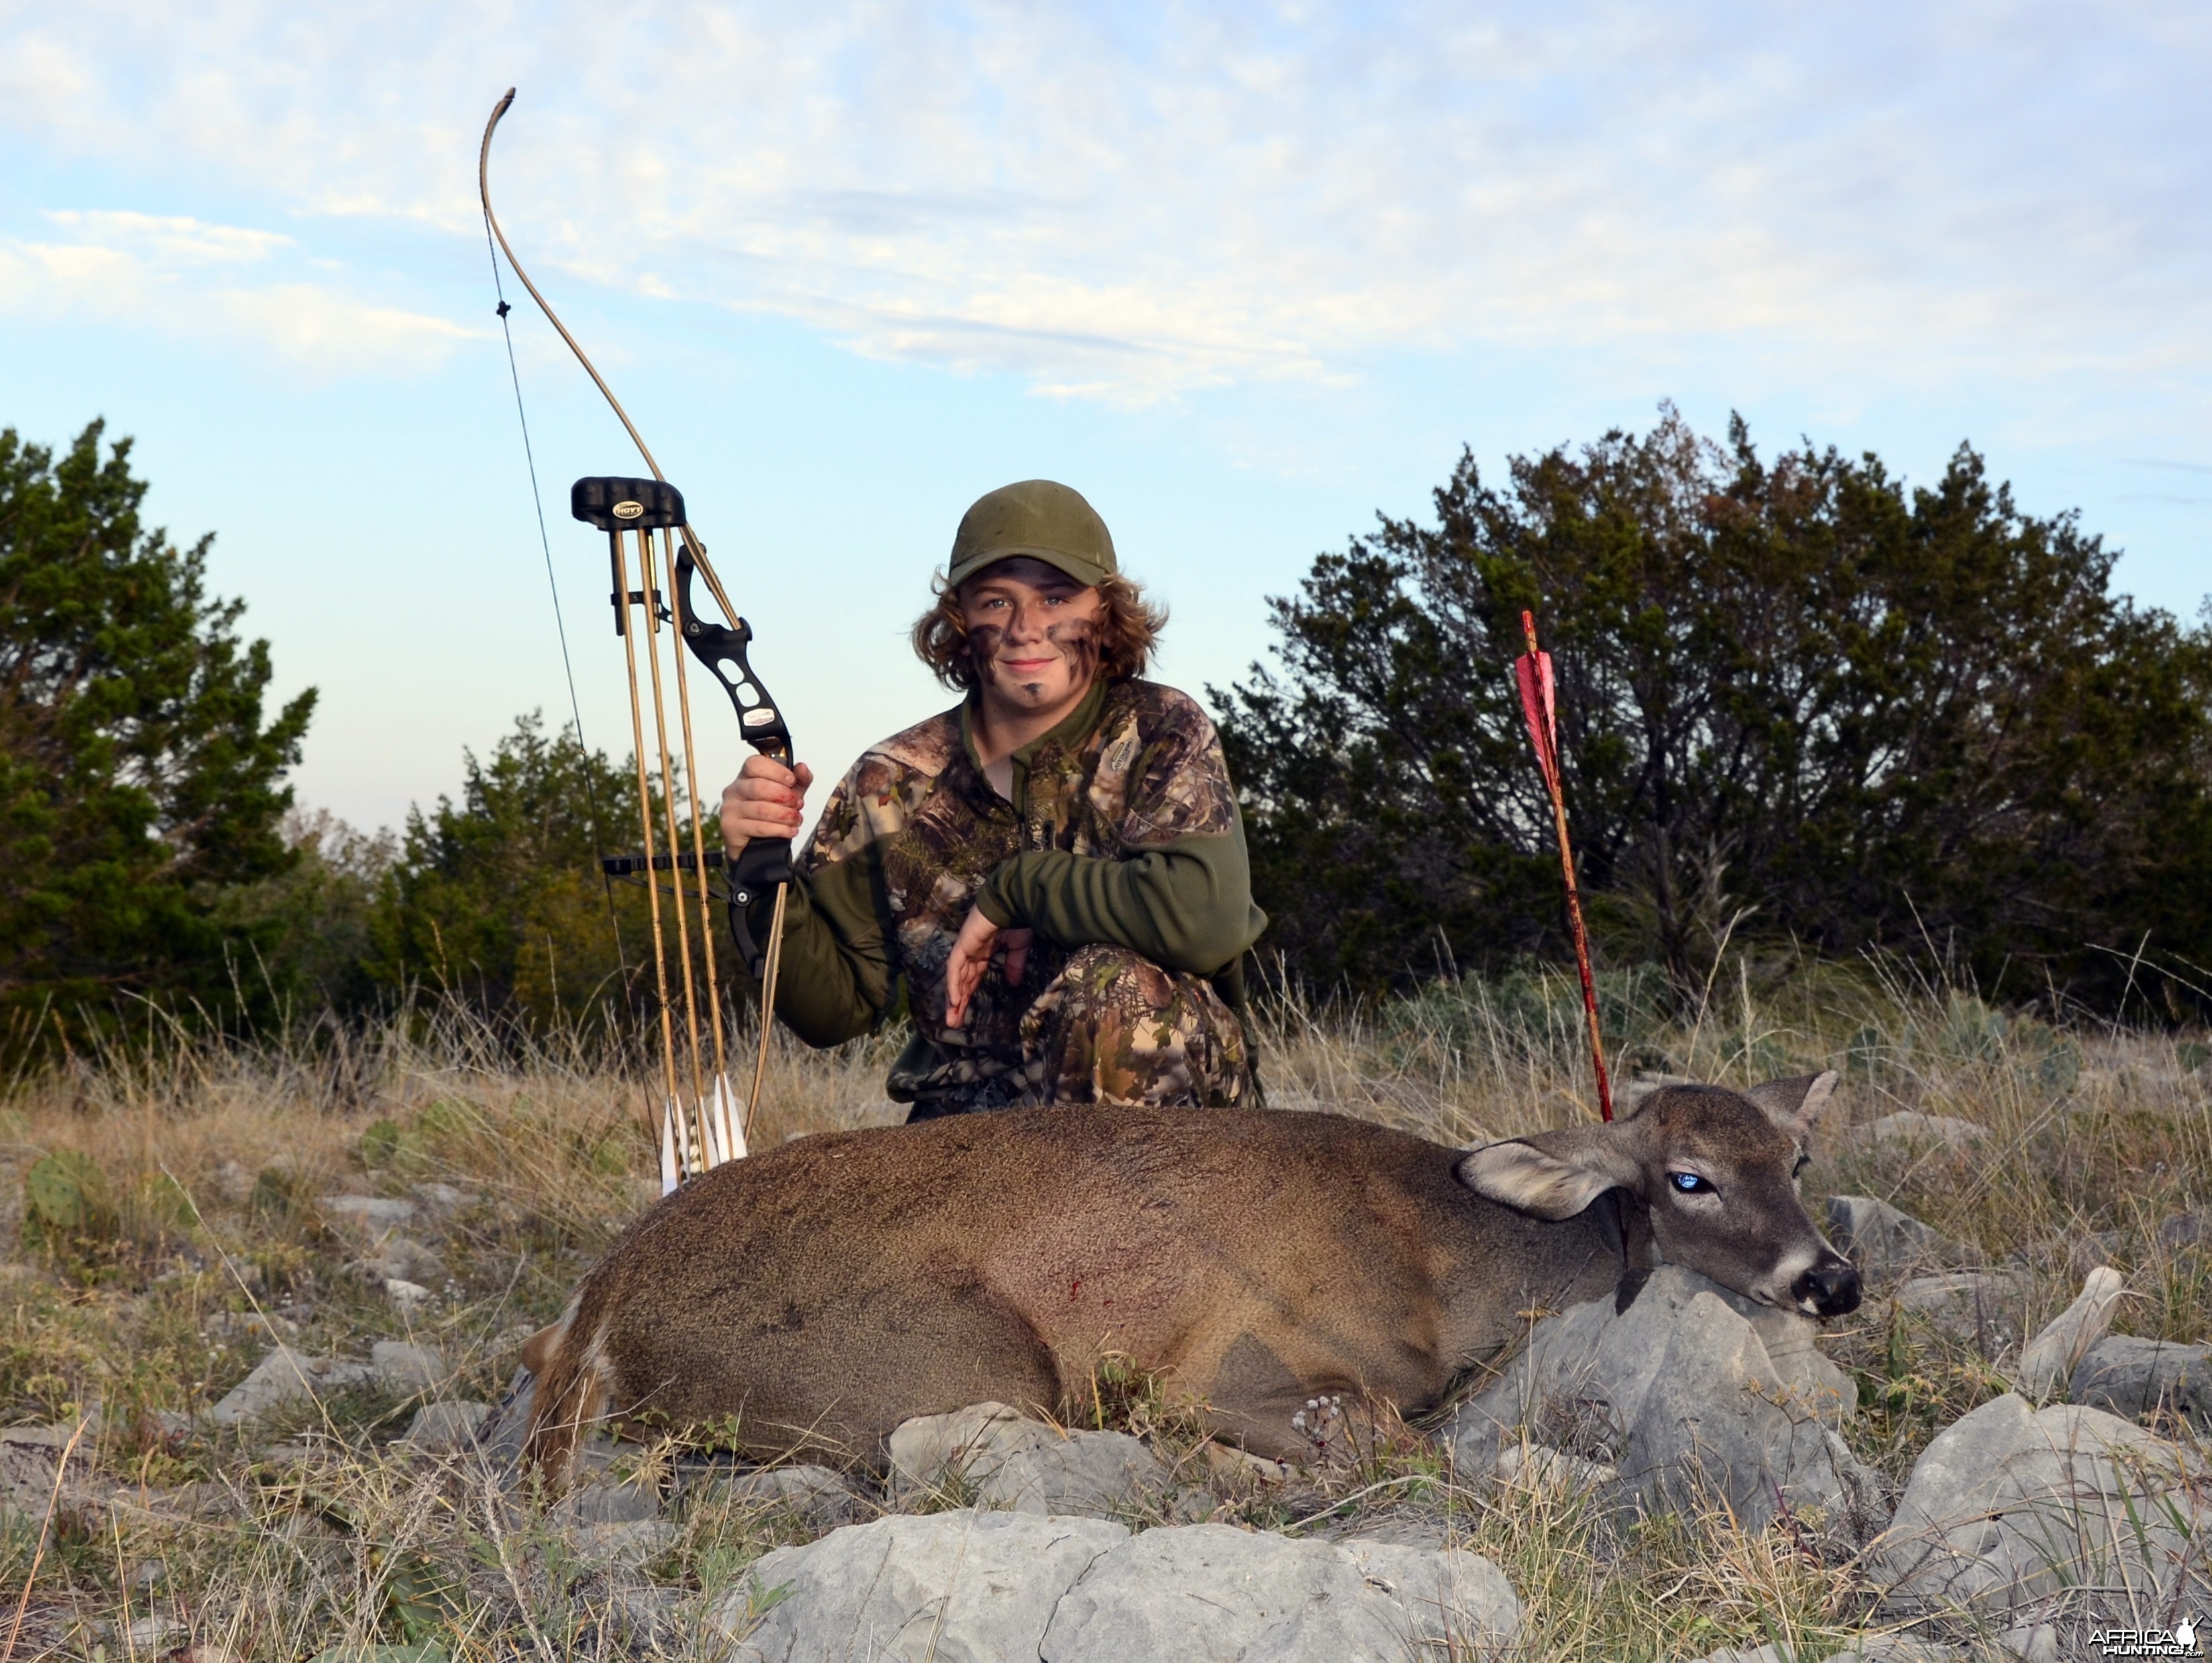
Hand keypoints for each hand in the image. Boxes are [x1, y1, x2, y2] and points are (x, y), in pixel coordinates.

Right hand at [719, 755, 813, 858]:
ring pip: (761, 808)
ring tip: (795, 819)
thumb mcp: (788, 794)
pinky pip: (759, 827)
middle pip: (758, 786)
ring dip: (785, 815)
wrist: (753, 844)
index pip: (755, 764)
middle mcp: (734, 790)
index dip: (776, 771)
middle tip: (797, 804)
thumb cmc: (768, 814)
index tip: (792, 780)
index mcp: (746, 776)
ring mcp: (729, 809)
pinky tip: (790, 831)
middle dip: (784, 795)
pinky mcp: (730, 828)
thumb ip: (799, 781)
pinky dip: (780, 829)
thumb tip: (802, 768)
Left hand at [943, 906, 1033, 1029]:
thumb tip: (1014, 983)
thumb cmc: (1020, 918)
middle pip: (963, 981)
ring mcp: (966, 947)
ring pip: (956, 978)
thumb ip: (1014, 964)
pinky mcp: (964, 943)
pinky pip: (956, 967)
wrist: (1016, 900)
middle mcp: (972, 951)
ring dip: (954, 999)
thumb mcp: (1020, 947)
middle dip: (958, 1003)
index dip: (969, 995)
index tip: (965, 1014)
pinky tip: (954, 1001)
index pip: (973, 977)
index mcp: (985, 950)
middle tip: (954, 1023)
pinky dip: (954, 984)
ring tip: (952, 1020)